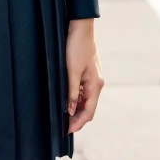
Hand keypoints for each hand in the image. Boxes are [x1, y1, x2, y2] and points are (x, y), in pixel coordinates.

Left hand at [65, 18, 103, 133]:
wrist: (80, 28)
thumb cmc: (76, 47)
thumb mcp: (71, 71)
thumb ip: (72, 91)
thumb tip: (71, 110)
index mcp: (96, 86)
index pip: (89, 112)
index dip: (78, 123)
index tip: (66, 131)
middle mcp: (96, 85)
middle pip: (88, 108)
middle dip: (77, 119)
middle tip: (63, 127)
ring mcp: (92, 79)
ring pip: (85, 101)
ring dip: (76, 110)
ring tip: (62, 117)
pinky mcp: (86, 74)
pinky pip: (82, 92)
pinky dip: (75, 99)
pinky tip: (66, 102)